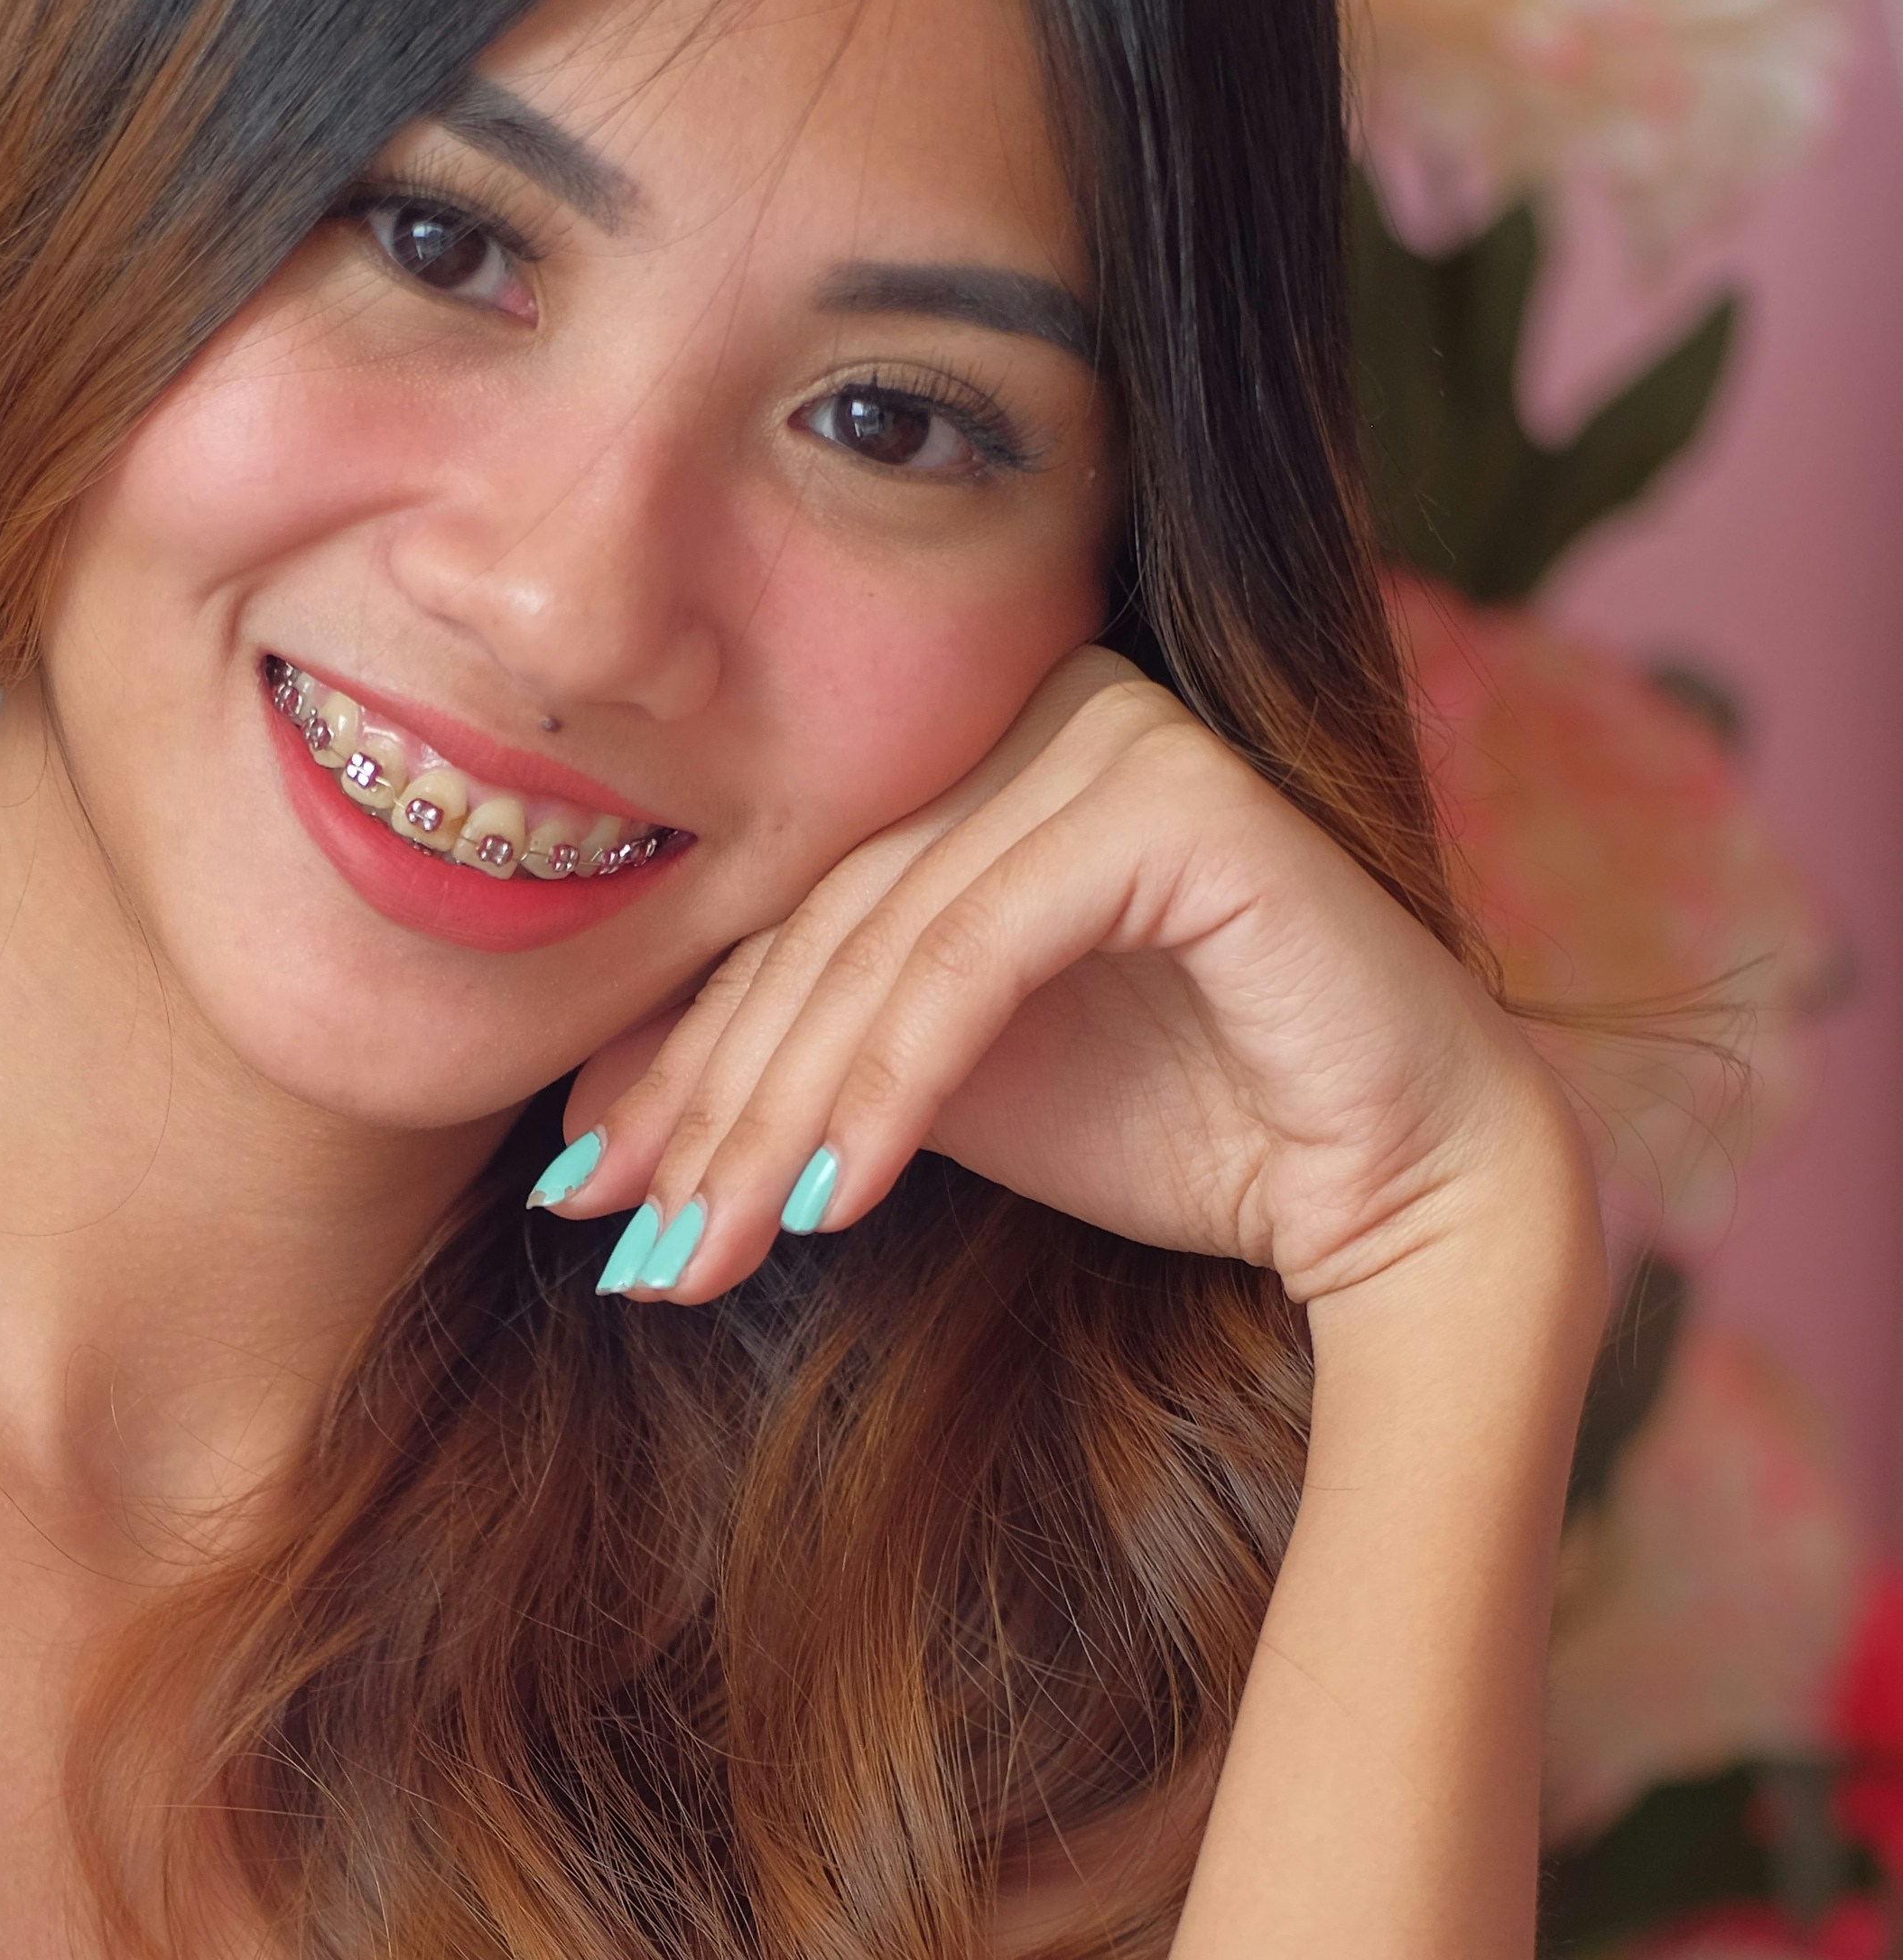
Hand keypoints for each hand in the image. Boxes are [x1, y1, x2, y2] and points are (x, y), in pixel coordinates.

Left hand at [540, 650, 1584, 1311]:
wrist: (1385, 1183)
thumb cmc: (1172, 1128)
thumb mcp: (926, 1101)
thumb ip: (787, 1076)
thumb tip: (574, 1141)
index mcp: (977, 753)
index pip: (787, 913)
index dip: (674, 1060)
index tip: (580, 1199)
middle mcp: (1041, 708)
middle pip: (817, 924)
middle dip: (708, 1105)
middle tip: (630, 1248)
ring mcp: (1114, 730)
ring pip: (880, 944)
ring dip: (777, 1117)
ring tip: (706, 1251)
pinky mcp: (1174, 795)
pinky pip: (978, 953)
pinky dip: (893, 1086)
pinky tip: (832, 1206)